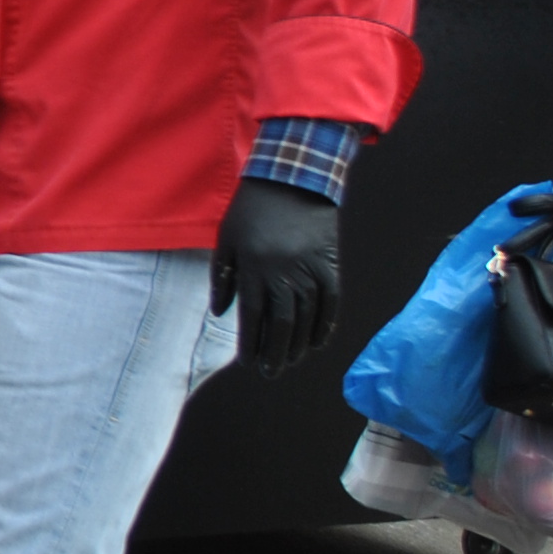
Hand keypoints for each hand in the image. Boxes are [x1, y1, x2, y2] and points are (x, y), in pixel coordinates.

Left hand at [210, 174, 340, 376]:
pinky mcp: (331, 263)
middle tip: (270, 373)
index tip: (246, 362)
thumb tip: (220, 313)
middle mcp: (283, 273)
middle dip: (275, 352)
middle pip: (281, 323)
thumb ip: (222, 277)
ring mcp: (310, 269)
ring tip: (290, 362)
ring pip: (307, 317)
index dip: (250, 342)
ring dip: (299, 344)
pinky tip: (319, 343)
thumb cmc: (251, 211)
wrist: (292, 180)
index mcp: (253, 268)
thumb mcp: (226, 239)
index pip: (251, 315)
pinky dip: (327, 324)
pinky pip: (332, 302)